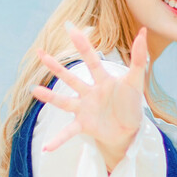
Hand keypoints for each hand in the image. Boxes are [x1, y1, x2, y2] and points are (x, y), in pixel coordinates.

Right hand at [32, 24, 149, 172]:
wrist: (129, 130)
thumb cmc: (131, 104)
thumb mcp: (136, 81)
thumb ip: (139, 58)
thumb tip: (143, 32)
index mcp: (102, 81)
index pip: (91, 60)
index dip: (82, 46)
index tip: (71, 29)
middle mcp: (89, 93)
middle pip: (70, 78)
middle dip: (56, 67)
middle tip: (40, 54)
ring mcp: (84, 109)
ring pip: (64, 101)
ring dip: (50, 97)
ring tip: (34, 91)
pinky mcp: (84, 125)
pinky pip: (68, 132)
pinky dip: (58, 140)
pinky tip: (46, 147)